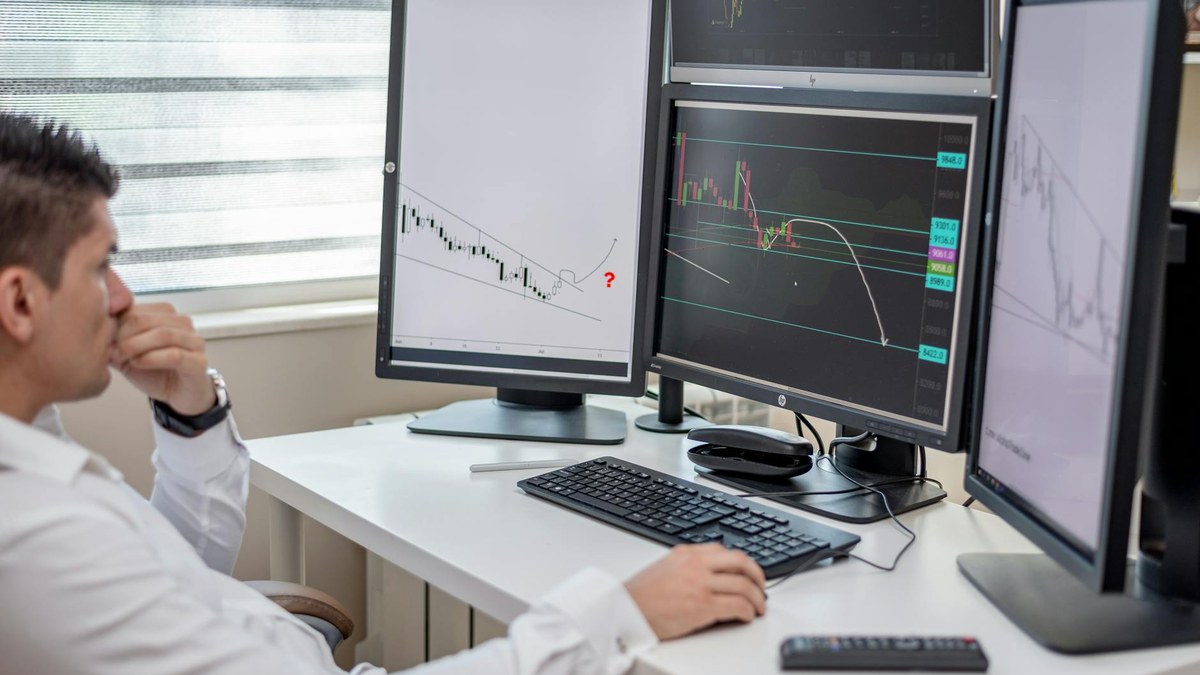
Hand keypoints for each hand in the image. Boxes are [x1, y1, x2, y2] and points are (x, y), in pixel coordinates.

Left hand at [109, 302, 214, 415]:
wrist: (179, 395)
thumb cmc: (154, 371)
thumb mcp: (128, 354)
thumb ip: (115, 340)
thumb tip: (97, 330)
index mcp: (165, 314)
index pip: (135, 310)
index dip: (116, 325)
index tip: (104, 342)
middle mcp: (182, 323)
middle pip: (146, 319)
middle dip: (124, 336)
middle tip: (111, 352)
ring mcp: (194, 341)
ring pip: (163, 334)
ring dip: (136, 346)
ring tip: (122, 358)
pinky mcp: (199, 361)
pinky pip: (175, 355)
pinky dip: (152, 358)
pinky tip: (138, 363)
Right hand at [625, 544, 766, 639]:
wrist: (625, 611)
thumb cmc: (641, 596)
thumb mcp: (665, 568)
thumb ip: (688, 567)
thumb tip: (709, 575)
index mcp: (686, 553)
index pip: (724, 551)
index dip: (742, 564)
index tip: (747, 574)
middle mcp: (696, 564)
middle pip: (741, 562)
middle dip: (757, 576)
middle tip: (760, 588)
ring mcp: (700, 583)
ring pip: (743, 584)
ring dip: (757, 597)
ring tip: (758, 607)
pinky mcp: (703, 605)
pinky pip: (737, 605)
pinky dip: (748, 611)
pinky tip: (747, 616)